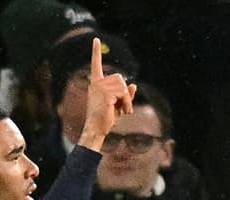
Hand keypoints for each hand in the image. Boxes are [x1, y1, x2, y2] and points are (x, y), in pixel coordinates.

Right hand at [76, 37, 137, 152]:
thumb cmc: (105, 119)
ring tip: (123, 111)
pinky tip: (123, 112)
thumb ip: (125, 95)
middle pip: (119, 78)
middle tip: (124, 108)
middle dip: (125, 93)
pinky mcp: (106, 93)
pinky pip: (124, 92)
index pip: (95, 65)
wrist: (96, 129)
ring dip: (127, 99)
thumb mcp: (118, 105)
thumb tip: (134, 85)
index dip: (96, 52)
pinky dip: (127, 103)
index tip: (95, 40)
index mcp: (96, 84)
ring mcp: (100, 87)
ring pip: (123, 85)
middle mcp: (96, 83)